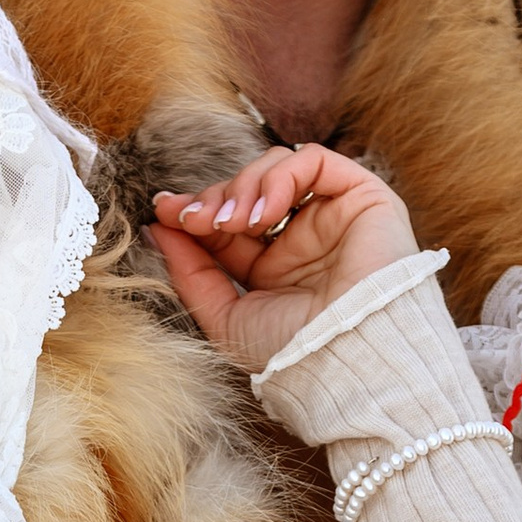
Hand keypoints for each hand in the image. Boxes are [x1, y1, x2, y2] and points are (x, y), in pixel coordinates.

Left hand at [149, 146, 416, 376]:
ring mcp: (334, 216)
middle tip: (195, 219)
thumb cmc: (294, 352)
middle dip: (216, 197)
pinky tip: (265, 214)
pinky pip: (315, 161)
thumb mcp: (226, 317)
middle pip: (250, 188)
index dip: (197, 208)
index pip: (230, 220)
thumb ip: (192, 273)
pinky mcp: (363, 198)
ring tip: (232, 223)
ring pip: (278, 168)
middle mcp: (306, 238)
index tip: (164, 211)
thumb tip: (158, 229)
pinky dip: (280, 177)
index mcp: (277, 268)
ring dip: (243, 186)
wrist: (348, 360)